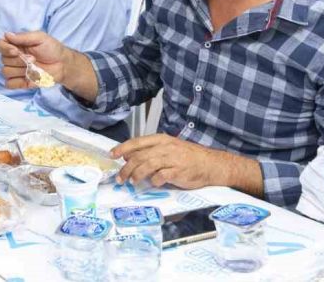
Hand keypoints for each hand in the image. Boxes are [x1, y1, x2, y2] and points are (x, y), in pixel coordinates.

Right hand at [0, 31, 68, 89]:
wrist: (63, 65)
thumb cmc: (52, 49)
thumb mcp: (40, 37)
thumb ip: (23, 37)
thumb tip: (7, 34)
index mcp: (15, 45)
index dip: (5, 49)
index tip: (16, 51)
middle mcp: (13, 57)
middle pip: (3, 60)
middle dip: (19, 60)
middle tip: (34, 59)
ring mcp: (16, 70)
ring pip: (5, 72)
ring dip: (20, 70)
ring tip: (34, 68)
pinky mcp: (20, 82)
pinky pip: (9, 84)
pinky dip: (17, 82)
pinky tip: (28, 78)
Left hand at [111, 134, 228, 189]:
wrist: (211, 164)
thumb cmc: (188, 157)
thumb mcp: (168, 148)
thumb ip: (150, 151)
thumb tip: (129, 157)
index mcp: (161, 140)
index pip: (137, 142)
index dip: (122, 148)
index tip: (112, 155)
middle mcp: (165, 147)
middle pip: (139, 156)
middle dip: (126, 168)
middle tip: (120, 178)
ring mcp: (172, 159)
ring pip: (147, 165)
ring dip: (136, 175)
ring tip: (131, 182)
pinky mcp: (179, 172)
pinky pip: (161, 176)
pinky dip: (154, 181)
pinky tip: (153, 184)